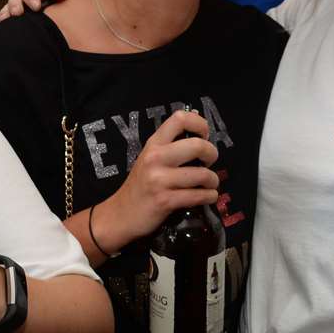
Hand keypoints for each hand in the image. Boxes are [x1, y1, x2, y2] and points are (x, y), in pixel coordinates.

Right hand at [0, 0, 90, 20]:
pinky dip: (8, 24)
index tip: (36, 7)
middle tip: (18, 14)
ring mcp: (24, 4)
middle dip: (14, 4)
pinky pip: (12, 19)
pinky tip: (8, 31)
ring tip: (7, 23)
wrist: (77, 3)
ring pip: (10, 7)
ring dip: (7, 14)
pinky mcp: (24, 16)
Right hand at [99, 111, 217, 244]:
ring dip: (213, 181)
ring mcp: (159, 180)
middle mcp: (155, 158)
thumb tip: (200, 135)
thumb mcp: (149, 159)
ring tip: (209, 184)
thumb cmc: (140, 185)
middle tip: (208, 163)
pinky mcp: (165, 201)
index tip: (203, 137)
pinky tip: (206, 197)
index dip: (200, 124)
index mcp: (153, 144)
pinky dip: (209, 196)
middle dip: (212, 154)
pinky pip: (199, 196)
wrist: (120, 214)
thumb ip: (170, 147)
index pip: (179, 118)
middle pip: (198, 146)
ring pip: (203, 174)